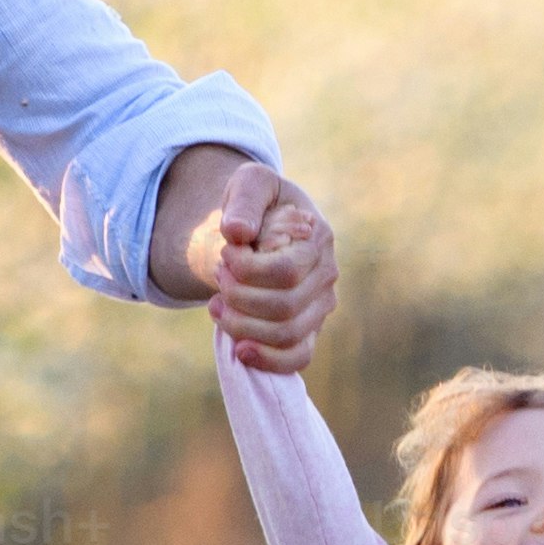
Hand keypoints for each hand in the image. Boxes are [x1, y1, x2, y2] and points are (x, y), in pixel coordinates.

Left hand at [192, 155, 336, 375]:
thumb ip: (245, 200)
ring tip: (216, 305)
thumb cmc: (256, 204)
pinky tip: (239, 351)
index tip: (226, 253)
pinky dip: (269, 361)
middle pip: (284, 307)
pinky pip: (298, 357)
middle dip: (238, 297)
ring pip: (287, 335)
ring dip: (242, 326)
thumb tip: (237, 233)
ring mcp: (320, 307)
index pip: (284, 272)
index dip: (245, 271)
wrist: (260, 228)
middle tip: (217, 277)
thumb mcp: (249, 183)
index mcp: (319, 238)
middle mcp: (327, 275)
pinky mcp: (308, 330)